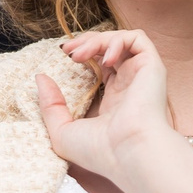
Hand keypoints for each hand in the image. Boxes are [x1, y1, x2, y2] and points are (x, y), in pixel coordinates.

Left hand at [36, 31, 186, 181]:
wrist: (129, 153)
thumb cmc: (100, 152)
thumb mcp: (63, 133)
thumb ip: (50, 106)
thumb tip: (41, 78)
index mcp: (114, 101)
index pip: (100, 67)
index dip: (83, 55)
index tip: (64, 55)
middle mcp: (130, 86)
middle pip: (109, 50)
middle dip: (86, 42)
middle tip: (66, 50)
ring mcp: (142, 76)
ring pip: (120, 41)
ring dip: (96, 41)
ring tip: (77, 55)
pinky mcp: (152, 67)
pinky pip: (137, 39)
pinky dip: (117, 40)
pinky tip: (104, 59)